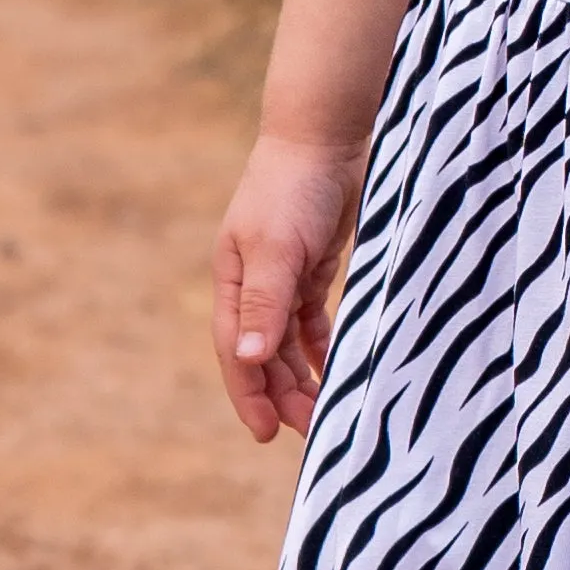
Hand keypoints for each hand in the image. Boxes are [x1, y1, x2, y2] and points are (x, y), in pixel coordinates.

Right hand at [214, 131, 360, 441]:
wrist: (327, 135)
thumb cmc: (294, 188)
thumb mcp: (276, 249)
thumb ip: (264, 304)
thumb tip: (247, 360)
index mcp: (233, 280)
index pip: (235, 350)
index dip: (249, 394)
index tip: (268, 434)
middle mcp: (253, 282)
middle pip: (261, 352)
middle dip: (280, 394)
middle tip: (310, 432)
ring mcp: (284, 274)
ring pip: (287, 341)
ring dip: (301, 376)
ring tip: (323, 411)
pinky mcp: (314, 264)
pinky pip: (312, 318)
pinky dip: (321, 345)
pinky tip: (336, 368)